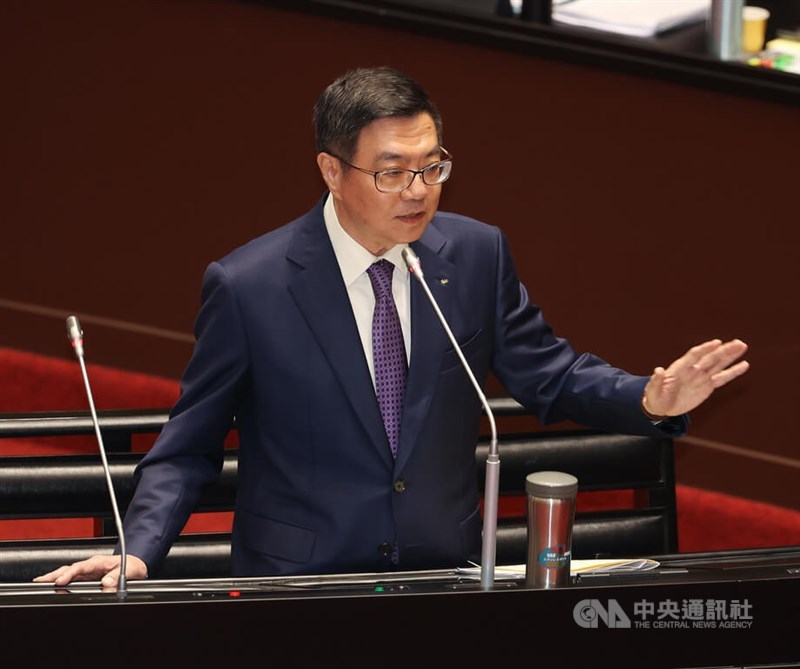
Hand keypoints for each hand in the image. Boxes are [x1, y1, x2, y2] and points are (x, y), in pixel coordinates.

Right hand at [33, 554, 147, 590]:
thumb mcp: (128, 571)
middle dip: (54, 574)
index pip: (81, 567)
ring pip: (68, 572)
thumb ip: (117, 576)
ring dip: (54, 577)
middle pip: (69, 568)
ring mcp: (88, 571)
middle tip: (40, 581)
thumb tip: (107, 583)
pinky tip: (52, 584)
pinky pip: (72, 578)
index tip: (60, 580)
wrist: (135, 564)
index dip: (69, 574)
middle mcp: (91, 565)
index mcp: (99, 562)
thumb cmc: (132, 566)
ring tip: (40, 582)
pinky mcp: (87, 576)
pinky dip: (61, 580)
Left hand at [642, 339, 748, 417]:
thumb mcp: (653, 391)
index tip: (717, 342)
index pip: (694, 356)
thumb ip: (656, 381)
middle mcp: (693, 370)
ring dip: (730, 356)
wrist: (661, 406)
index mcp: (680, 368)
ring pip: (718, 364)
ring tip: (742, 346)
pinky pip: (722, 378)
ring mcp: (701, 377)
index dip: (705, 349)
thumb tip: (658, 369)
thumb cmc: (655, 397)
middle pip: (710, 358)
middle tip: (738, 343)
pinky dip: (733, 372)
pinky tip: (744, 365)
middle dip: (724, 351)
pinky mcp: (707, 386)